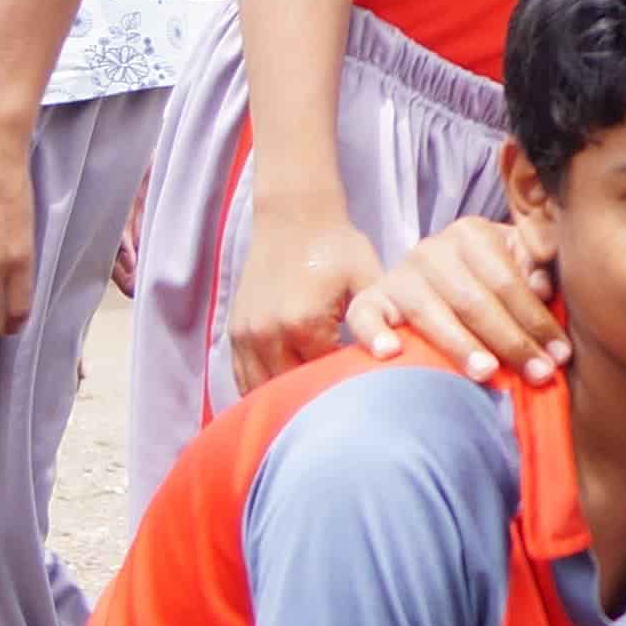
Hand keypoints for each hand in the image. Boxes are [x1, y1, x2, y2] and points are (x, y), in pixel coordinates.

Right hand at [226, 193, 390, 398]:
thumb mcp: (366, 277)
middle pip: (293, 394)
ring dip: (287, 403)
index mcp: (302, 324)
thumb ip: (378, 319)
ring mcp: (246, 336)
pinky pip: (242, 378)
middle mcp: (267, 335)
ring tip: (314, 409)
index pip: (326, 383)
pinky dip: (262, 392)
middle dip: (318, 403)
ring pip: (263, 392)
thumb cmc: (336, 246)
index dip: (347, 392)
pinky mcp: (234, 333)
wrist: (292, 216)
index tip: (366, 395)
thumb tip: (392, 356)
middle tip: (344, 410)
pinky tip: (285, 399)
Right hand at [346, 209, 564, 379]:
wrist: (431, 277)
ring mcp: (398, 275)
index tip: (561, 355)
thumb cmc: (488, 280)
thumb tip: (543, 285)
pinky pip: (364, 315)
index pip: (508, 282)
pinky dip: (374, 333)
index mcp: (471, 234)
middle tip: (539, 374)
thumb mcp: (517, 262)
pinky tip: (390, 353)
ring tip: (487, 373)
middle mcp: (431, 250)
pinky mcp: (370, 299)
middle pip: (474, 301)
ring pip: (431, 313)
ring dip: (461, 346)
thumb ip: (536, 265)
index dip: (537, 320)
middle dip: (511, 342)